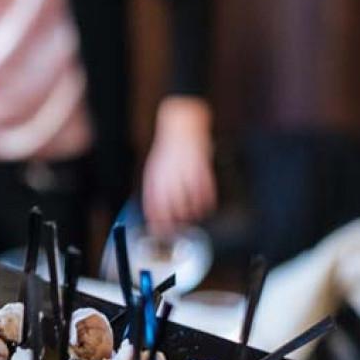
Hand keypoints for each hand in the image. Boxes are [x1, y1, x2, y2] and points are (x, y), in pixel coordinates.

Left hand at [142, 96, 217, 233]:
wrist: (182, 128)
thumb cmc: (167, 149)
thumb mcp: (154, 168)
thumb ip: (154, 187)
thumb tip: (153, 208)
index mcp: (156, 178)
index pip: (154, 207)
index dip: (156, 222)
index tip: (158, 231)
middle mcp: (170, 179)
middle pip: (172, 211)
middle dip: (174, 225)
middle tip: (176, 231)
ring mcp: (187, 177)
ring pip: (190, 206)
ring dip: (191, 216)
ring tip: (191, 220)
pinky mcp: (203, 172)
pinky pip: (205, 195)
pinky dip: (205, 204)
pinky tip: (205, 207)